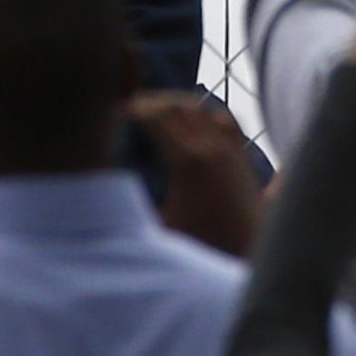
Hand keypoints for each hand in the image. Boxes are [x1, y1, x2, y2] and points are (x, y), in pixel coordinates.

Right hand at [127, 93, 264, 258]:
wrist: (249, 253)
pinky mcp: (242, 155)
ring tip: (155, 109)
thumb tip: (106, 183)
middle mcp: (212, 147)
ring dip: (176, 104)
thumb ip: (135, 201)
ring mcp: (231, 148)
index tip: (116, 109)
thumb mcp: (158, 226)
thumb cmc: (200, 246)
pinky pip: (222, 118)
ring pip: (202, 107)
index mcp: (188, 160)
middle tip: (129, 106)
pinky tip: (191, 118)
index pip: (156, 117)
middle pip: (177, 107)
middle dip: (151, 102)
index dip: (134, 109)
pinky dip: (203, 111)